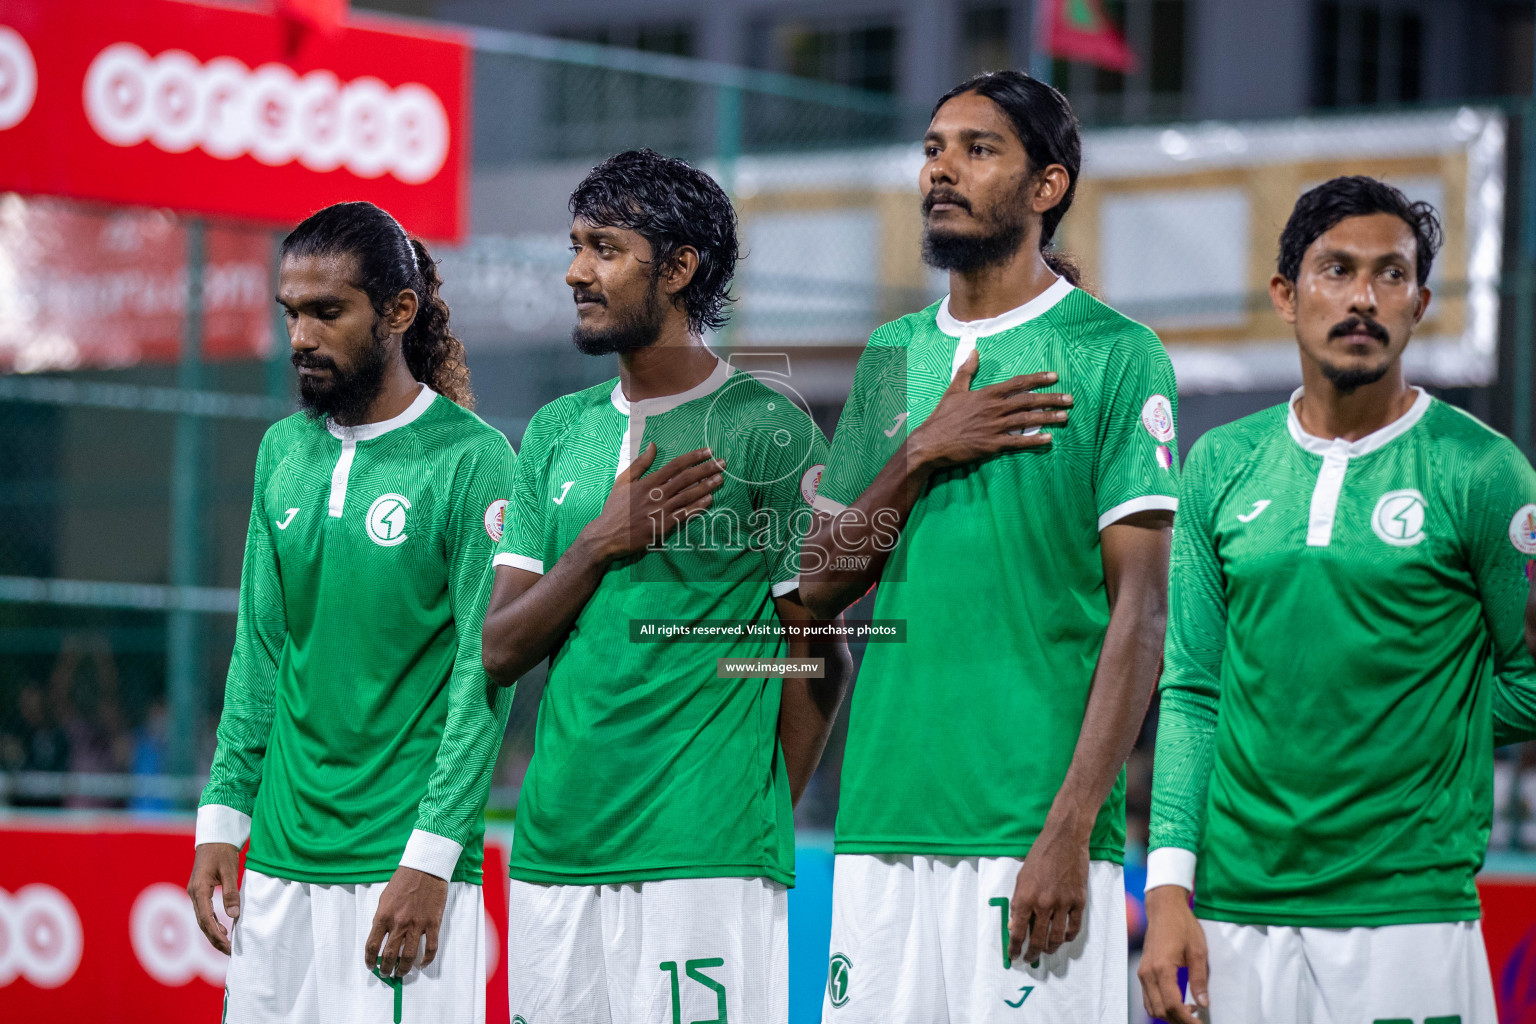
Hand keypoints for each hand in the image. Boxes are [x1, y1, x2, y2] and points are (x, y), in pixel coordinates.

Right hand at [187, 842, 241, 954]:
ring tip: (227, 946)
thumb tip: (234, 916)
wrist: (215, 838)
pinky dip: (212, 924)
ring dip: (213, 934)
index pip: (206, 918)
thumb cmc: (223, 851)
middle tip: (230, 952)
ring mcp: (194, 894)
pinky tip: (222, 931)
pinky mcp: (199, 892)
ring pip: (202, 920)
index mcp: (199, 890)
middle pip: (202, 923)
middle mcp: (193, 894)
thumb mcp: (230, 870)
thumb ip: (231, 893)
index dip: (216, 934)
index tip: (228, 945)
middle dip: (215, 939)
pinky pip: (204, 913)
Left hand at [364, 866, 447, 977]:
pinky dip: (426, 960)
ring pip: (408, 956)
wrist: (425, 868)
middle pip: (389, 955)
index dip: (370, 960)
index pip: (372, 946)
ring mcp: (417, 925)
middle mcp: (399, 923)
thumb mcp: (384, 899)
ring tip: (401, 973)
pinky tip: (422, 964)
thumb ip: (382, 919)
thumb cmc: (403, 880)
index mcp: (384, 916)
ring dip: (403, 969)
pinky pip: (430, 948)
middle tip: (386, 973)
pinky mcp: (433, 923)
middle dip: (385, 968)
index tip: (371, 966)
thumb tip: (381, 937)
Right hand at [578, 443, 724, 560]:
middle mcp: (656, 494)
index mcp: (647, 482)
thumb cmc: (615, 507)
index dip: (693, 457)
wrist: (607, 535)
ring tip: (721, 478)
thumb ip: (640, 463)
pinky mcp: (663, 526)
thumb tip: (653, 445)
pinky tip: (710, 499)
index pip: (675, 466)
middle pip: (686, 479)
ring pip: (688, 495)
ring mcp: (661, 511)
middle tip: (723, 463)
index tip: (708, 451)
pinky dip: (698, 506)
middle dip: (706, 469)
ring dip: (707, 486)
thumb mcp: (623, 481)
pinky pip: (685, 514)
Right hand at [909, 350, 1071, 470]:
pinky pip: (1018, 441)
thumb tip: (974, 351)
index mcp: (986, 394)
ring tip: (1064, 416)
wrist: (932, 442)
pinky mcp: (992, 445)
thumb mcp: (954, 390)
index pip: (1017, 383)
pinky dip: (1034, 440)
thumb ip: (967, 371)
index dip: (1037, 379)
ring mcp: (994, 427)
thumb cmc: (943, 417)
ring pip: (1027, 421)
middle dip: (1051, 399)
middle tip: (1069, 399)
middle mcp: (994, 409)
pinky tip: (1048, 439)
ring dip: (1048, 418)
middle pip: (1028, 401)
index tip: (1054, 377)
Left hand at [1008, 822, 1088, 962]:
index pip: (1017, 931)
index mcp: (1025, 897)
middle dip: (1032, 953)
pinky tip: (1062, 939)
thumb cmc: (1039, 856)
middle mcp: (1044, 903)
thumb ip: (1018, 904)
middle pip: (1037, 939)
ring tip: (1045, 951)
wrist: (1064, 840)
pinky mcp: (1079, 901)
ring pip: (1056, 938)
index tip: (1013, 956)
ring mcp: (1063, 903)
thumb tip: (1014, 927)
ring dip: (1049, 949)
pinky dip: (1067, 937)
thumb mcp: (1021, 878)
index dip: (1014, 947)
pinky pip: (1074, 928)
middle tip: (1028, 958)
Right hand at [1138, 885, 1208, 1023]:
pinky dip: (1162, 1007)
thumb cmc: (1183, 926)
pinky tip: (1179, 1002)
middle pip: (1160, 1010)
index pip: (1172, 1005)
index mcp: (1162, 968)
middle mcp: (1148, 973)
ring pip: (1152, 1007)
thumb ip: (1199, 979)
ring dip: (1169, 1016)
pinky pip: (1148, 998)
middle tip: (1198, 1021)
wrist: (1164, 908)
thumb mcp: (1198, 951)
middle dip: (1179, 1021)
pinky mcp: (1143, 971)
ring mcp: (1143, 972)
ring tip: (1190, 1013)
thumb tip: (1203, 1004)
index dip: (1187, 1020)